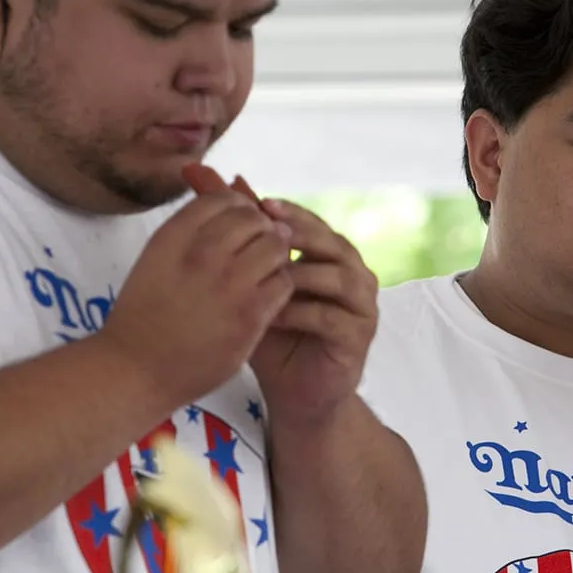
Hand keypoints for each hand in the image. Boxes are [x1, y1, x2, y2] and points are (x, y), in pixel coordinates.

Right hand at [99, 183, 293, 406]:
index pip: (222, 200)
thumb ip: (189, 233)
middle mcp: (202, 253)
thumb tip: (229, 204)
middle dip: (260, 228)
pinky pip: (283, 282)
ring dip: (274, 255)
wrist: (136, 371)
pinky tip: (267, 296)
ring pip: (275, 246)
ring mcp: (228, 284)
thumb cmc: (142, 317)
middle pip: (252, 218)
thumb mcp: (155, 259)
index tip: (240, 224)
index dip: (238, 207)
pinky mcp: (250, 315)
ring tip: (264, 271)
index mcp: (173, 236)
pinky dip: (280, 285)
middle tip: (259, 247)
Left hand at [247, 200, 377, 424]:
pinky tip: (272, 313)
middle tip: (266, 225)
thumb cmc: (273, 335)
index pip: (310, 222)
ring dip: (300, 271)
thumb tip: (211, 177)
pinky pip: (332, 316)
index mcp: (330, 256)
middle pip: (331, 241)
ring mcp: (362, 306)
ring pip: (337, 275)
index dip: (284, 209)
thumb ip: (237, 235)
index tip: (253, 200)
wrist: (294, 394)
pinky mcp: (360, 337)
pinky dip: (302, 312)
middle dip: (298, 231)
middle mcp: (354, 274)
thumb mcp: (249, 284)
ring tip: (265, 271)